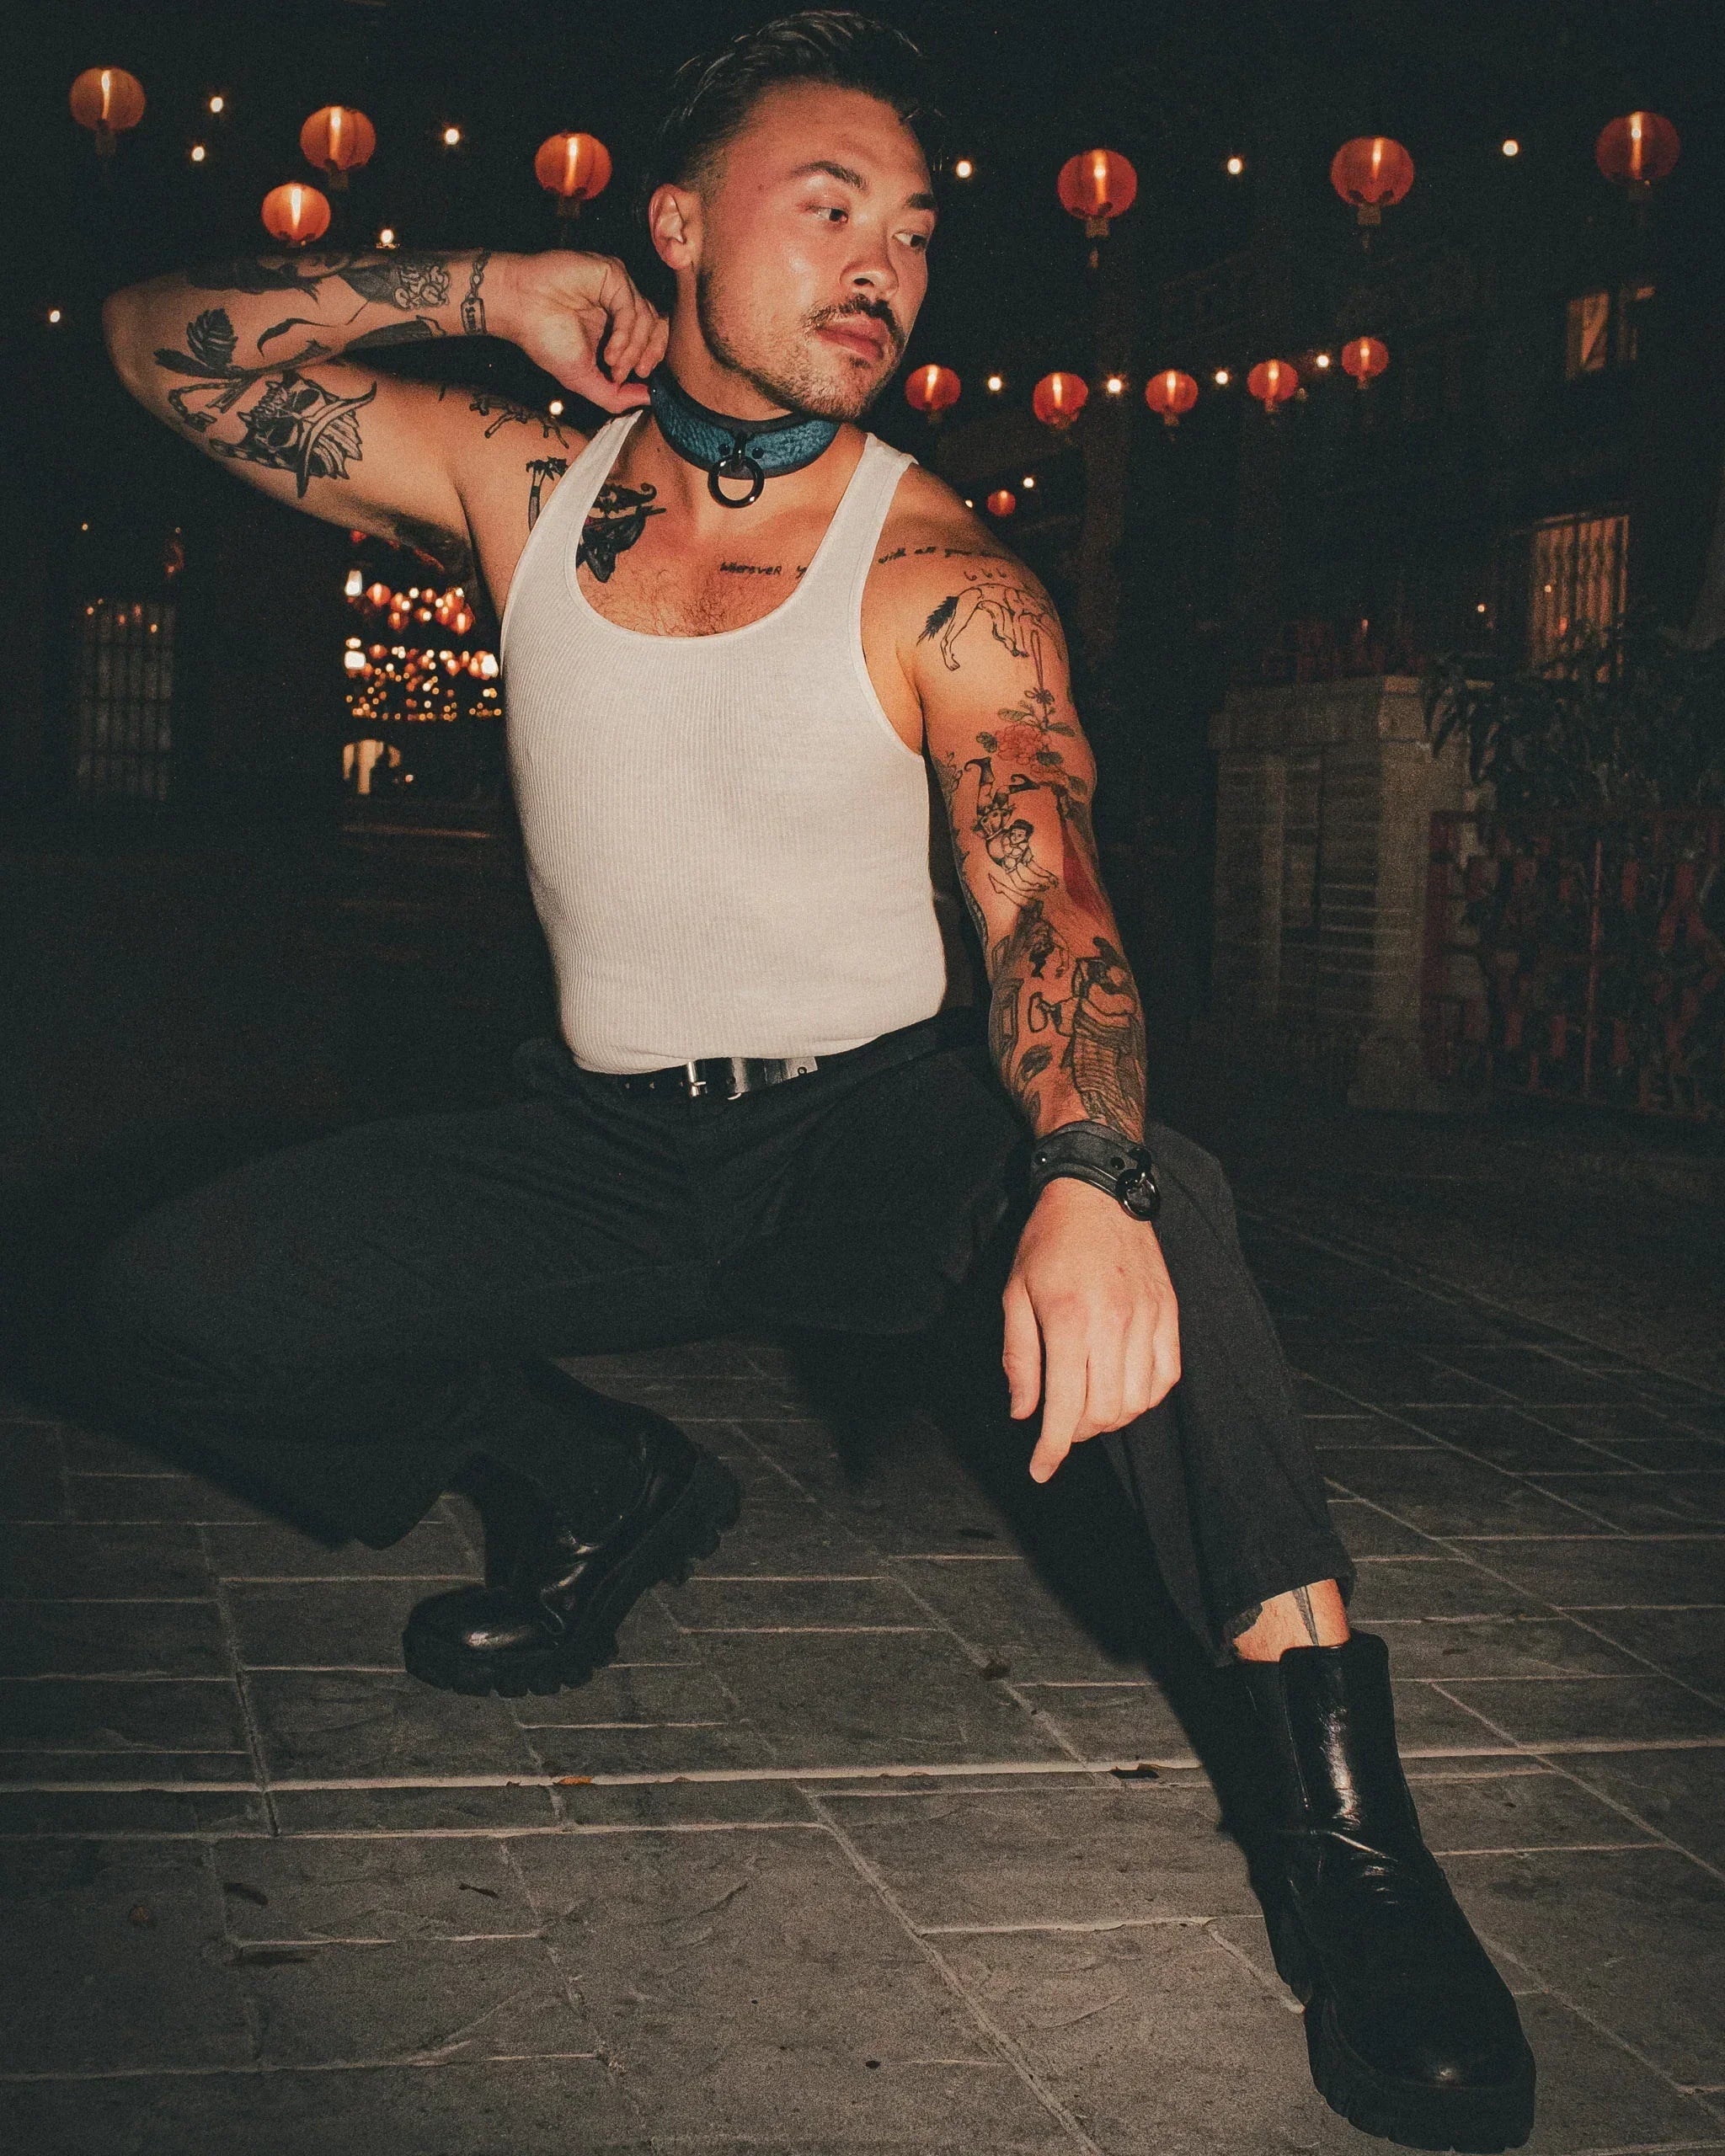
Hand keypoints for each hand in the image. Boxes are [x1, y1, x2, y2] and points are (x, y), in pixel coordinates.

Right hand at [496, 251, 668, 413]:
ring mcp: (617, 286)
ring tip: (611, 363)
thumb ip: (616, 394)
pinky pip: (632, 307)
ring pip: (648, 318)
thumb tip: (650, 400)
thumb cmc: (544, 338)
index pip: (653, 336)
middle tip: (636, 373)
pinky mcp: (611, 273)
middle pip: (658, 325)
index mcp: (615, 324)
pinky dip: (625, 335)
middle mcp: (619, 302)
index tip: (639, 379)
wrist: (517, 308)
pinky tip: (609, 350)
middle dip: (651, 355)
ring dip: (633, 350)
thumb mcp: (583, 379)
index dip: (652, 359)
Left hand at [1001, 1175, 1180, 1482]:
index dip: (1051, 1450)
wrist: (1098, 1191)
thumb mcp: (1015, 1294)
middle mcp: (1113, 1324)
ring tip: (1088, 1402)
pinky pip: (1165, 1377)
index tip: (1040, 1471)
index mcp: (1069, 1320)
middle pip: (1103, 1413)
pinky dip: (1144, 1397)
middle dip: (1076, 1432)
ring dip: (1109, 1417)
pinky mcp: (1170, 1314)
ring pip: (1136, 1402)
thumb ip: (1020, 1358)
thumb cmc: (1049, 1242)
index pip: (1064, 1407)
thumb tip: (1024, 1413)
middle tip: (1058, 1423)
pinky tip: (1121, 1387)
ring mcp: (1148, 1319)